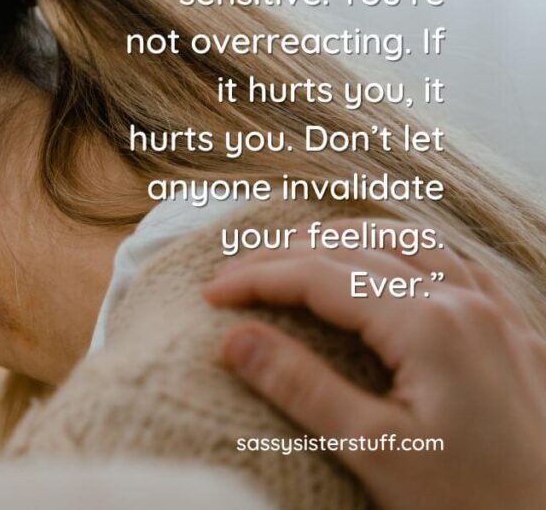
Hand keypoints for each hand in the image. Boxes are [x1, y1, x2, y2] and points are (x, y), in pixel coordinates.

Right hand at [204, 219, 545, 509]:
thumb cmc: (474, 501)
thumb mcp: (374, 451)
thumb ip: (301, 387)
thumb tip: (234, 339)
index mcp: (427, 323)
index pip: (319, 276)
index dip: (257, 278)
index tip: (210, 293)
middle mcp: (462, 300)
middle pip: (355, 249)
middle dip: (285, 254)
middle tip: (233, 273)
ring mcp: (492, 310)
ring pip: (405, 240)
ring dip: (341, 238)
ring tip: (293, 249)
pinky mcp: (512, 329)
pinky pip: (451, 258)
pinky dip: (401, 246)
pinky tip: (386, 256)